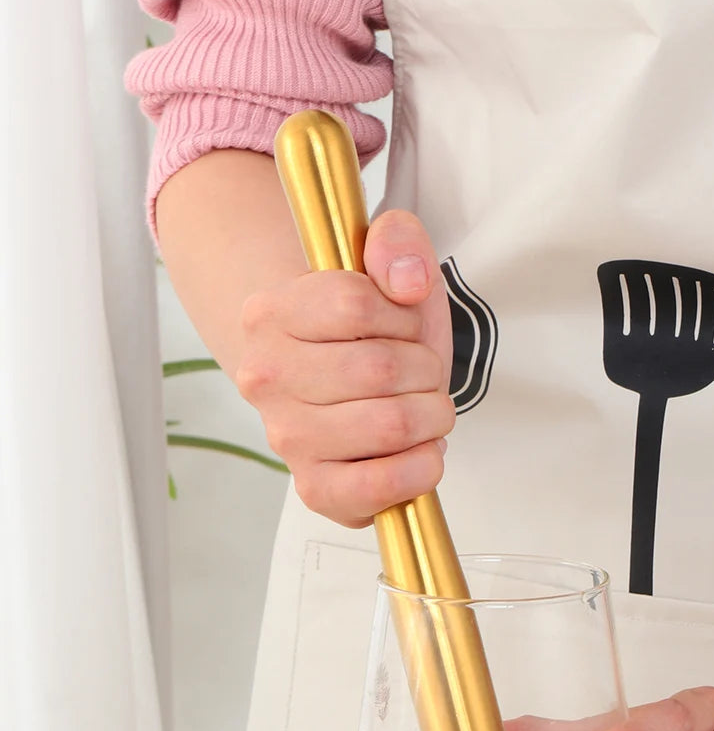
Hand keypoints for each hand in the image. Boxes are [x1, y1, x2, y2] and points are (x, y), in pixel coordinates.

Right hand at [235, 210, 454, 526]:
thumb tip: (407, 280)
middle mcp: (265, 378)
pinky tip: (421, 450)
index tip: (402, 324)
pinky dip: (421, 467)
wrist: (346, 385)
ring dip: (432, 416)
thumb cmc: (371, 332)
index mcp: (270, 313)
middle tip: (419, 374)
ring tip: (421, 409)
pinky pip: (379, 487)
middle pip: (381, 369)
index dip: (402, 314)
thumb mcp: (389, 269)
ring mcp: (286, 439)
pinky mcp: (316, 489)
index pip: (355, 303)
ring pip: (392, 424)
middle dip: (425, 369)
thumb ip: (397, 241)